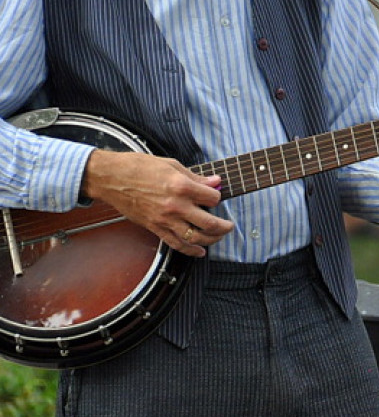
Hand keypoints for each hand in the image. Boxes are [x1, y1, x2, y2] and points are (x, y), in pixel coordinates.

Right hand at [80, 149, 233, 256]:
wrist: (112, 178)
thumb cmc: (140, 167)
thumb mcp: (172, 165)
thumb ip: (196, 177)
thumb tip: (216, 181)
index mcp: (181, 186)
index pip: (212, 198)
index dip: (217, 197)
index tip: (215, 195)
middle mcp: (175, 206)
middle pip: (209, 223)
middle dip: (224, 226)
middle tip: (229, 225)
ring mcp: (164, 219)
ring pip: (195, 238)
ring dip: (212, 240)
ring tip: (219, 236)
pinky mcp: (155, 228)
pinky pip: (176, 244)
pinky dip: (190, 250)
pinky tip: (200, 251)